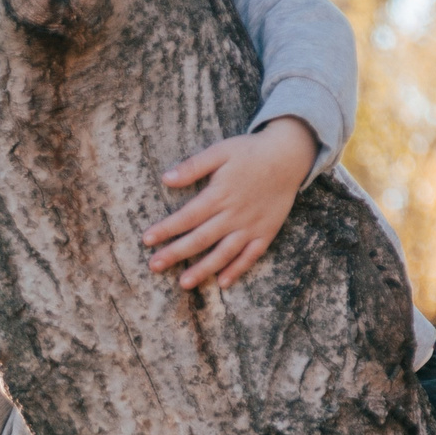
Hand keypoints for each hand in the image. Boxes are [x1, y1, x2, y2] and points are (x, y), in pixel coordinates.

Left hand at [142, 116, 317, 289]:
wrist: (289, 156)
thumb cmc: (250, 152)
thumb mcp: (220, 151)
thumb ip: (194, 166)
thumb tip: (165, 178)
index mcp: (219, 195)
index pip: (187, 217)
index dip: (166, 229)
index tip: (147, 240)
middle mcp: (234, 214)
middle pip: (200, 239)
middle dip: (175, 253)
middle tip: (154, 266)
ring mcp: (251, 226)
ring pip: (223, 253)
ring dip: (203, 269)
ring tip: (184, 283)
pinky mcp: (266, 233)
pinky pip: (250, 256)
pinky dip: (237, 270)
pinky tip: (222, 282)